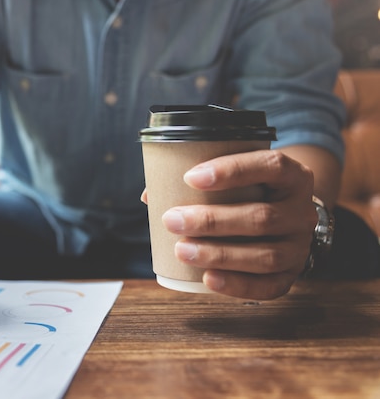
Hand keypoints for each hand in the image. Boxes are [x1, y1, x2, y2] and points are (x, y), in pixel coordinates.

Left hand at [144, 150, 316, 299]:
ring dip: (219, 254)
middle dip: (212, 220)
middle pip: (262, 217)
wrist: (286, 217)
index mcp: (293, 175)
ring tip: (182, 250)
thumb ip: (200, 180)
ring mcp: (300, 246)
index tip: (190, 177)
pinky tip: (208, 279)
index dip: (232, 170)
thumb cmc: (251, 192)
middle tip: (172, 220)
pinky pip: (270, 286)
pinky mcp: (292, 275)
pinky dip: (238, 285)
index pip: (270, 166)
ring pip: (265, 255)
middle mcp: (302, 210)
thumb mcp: (237, 177)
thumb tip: (151, 194)